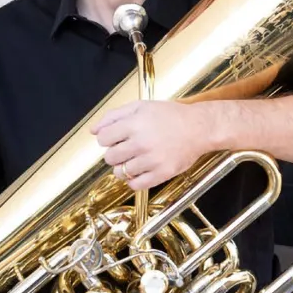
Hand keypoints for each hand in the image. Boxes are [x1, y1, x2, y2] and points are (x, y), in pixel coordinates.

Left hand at [91, 100, 218, 189]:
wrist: (199, 128)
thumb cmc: (170, 116)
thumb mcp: (141, 107)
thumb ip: (114, 116)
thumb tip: (93, 130)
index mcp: (135, 124)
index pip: (103, 139)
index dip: (107, 139)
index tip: (115, 138)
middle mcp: (142, 143)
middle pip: (110, 157)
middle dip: (114, 153)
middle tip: (126, 148)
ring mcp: (152, 160)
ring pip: (120, 173)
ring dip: (123, 167)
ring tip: (135, 159)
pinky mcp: (162, 174)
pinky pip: (136, 185)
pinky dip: (133, 180)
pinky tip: (140, 170)